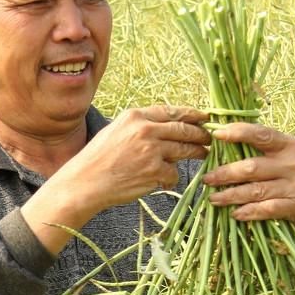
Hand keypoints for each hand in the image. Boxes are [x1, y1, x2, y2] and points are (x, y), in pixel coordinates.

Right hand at [22, 105, 210, 254]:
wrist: (85, 183)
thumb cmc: (97, 160)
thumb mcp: (115, 131)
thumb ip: (140, 126)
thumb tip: (167, 127)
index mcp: (135, 116)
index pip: (172, 111)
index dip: (192, 115)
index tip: (204, 118)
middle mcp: (145, 129)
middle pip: (185, 129)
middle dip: (201, 134)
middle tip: (209, 139)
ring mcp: (152, 150)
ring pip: (186, 149)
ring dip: (197, 153)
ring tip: (202, 155)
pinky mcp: (155, 171)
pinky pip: (174, 173)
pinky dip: (171, 178)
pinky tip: (161, 180)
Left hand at [202, 124, 294, 263]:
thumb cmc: (292, 186)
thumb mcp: (282, 164)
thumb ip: (260, 155)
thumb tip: (221, 146)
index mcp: (290, 145)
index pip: (261, 134)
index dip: (238, 133)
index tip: (216, 135)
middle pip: (252, 167)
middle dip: (226, 173)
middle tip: (207, 179)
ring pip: (256, 190)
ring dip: (231, 195)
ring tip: (214, 199)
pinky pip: (267, 208)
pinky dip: (249, 211)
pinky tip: (235, 214)